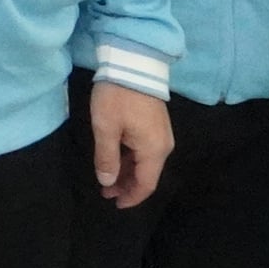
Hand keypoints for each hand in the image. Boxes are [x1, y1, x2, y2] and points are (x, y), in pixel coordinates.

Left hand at [89, 82, 172, 208]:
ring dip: (128, 172)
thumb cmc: (118, 96)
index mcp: (154, 150)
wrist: (133, 63)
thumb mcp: (105, 128)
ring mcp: (162, 134)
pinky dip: (131, 159)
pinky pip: (145, 150)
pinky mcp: (156, 124)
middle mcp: (163, 146)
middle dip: (127, 185)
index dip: (131, 197)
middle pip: (147, 175)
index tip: (115, 204)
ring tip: (107, 178)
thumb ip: (107, 158)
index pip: (146, 184)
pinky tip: (116, 159)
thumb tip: (108, 182)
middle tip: (105, 191)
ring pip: (146, 162)